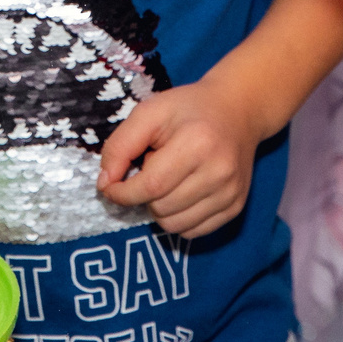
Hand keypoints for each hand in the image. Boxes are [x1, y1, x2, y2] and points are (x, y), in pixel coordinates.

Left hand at [96, 79, 259, 238]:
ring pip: (175, 226)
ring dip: (159, 209)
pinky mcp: (236, 206)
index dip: (122, 193)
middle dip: (143, 195)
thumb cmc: (188, 109)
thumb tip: (105, 184)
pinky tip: (181, 193)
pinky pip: (193, 231)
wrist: (237, 111)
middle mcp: (219, 173)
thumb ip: (121, 146)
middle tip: (152, 168)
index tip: (109, 186)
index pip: (151, 186)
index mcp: (197, 144)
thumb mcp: (148, 113)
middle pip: (161, 209)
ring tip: (168, 180)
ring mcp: (230, 193)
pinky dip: (178, 218)